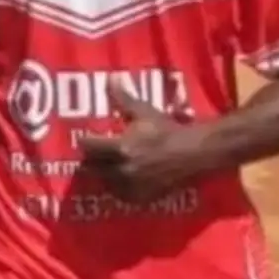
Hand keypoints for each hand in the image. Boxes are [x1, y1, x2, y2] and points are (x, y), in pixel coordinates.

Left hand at [78, 80, 210, 202]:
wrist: (194, 154)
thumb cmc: (167, 130)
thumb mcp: (144, 112)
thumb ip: (123, 99)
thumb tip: (110, 80)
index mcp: (120, 148)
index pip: (88, 146)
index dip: (84, 141)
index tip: (86, 138)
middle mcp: (122, 170)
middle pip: (91, 168)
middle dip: (90, 160)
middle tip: (94, 153)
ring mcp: (130, 187)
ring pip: (104, 182)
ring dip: (103, 174)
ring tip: (107, 165)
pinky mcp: (139, 198)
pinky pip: (119, 195)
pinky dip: (118, 187)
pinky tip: (122, 178)